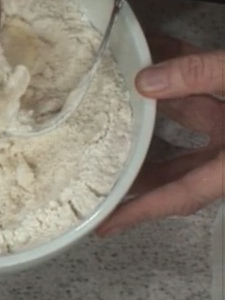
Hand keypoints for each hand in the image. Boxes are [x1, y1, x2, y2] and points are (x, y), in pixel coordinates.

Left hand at [97, 37, 224, 236]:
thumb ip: (201, 74)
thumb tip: (143, 81)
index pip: (183, 194)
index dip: (143, 211)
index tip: (104, 226)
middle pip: (179, 173)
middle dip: (139, 178)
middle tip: (93, 183)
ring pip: (190, 139)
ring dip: (154, 131)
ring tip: (106, 132)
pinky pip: (206, 103)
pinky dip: (178, 92)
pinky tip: (149, 72)